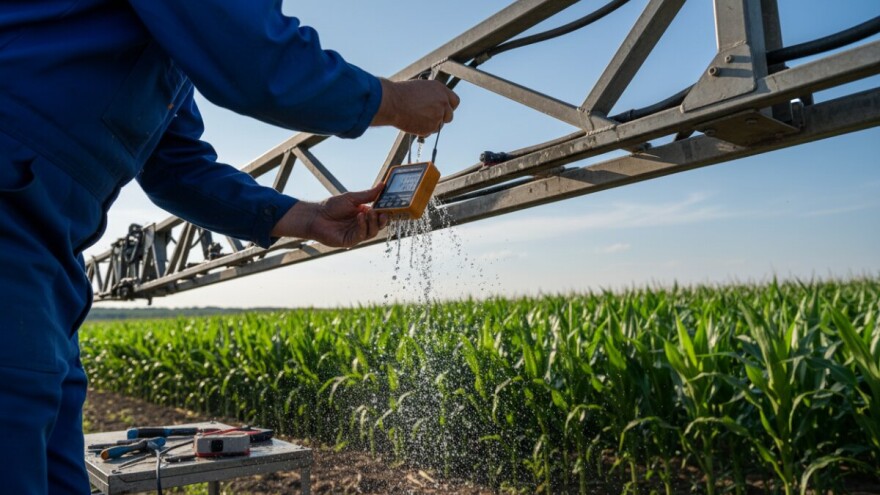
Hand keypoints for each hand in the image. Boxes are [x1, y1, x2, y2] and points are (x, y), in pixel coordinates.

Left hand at [271, 185, 388, 247]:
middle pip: (379, 225)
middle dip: (382, 219)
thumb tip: (383, 185)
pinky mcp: (350, 241)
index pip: (380, 215)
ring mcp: (357, 234)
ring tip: (369, 212)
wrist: (315, 216)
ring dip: (372, 222)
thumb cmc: (331, 206)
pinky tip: (360, 217)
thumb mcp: (352, 198)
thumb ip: (368, 194)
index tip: (392, 205)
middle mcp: (363, 225)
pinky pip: (361, 235)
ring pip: (372, 231)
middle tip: (382, 212)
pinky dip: (363, 226)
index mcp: (365, 214)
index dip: (386, 211)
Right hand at [372, 79, 459, 135]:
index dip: (448, 107)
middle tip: (429, 118)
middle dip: (441, 118)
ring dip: (430, 125)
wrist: (392, 102)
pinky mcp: (431, 126)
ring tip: (415, 118)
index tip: (443, 110)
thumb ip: (432, 96)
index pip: (454, 101)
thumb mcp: (420, 88)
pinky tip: (413, 123)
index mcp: (440, 89)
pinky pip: (430, 132)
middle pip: (449, 115)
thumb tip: (434, 104)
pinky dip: (423, 130)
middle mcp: (443, 102)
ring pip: (439, 125)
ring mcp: (438, 115)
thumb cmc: (400, 93)